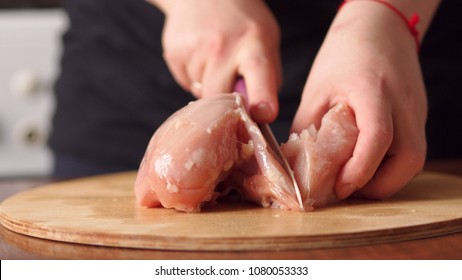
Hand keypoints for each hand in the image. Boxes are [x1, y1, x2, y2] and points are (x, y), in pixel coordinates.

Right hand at [151, 0, 281, 122]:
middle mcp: (224, 46)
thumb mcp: (266, 41)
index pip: (260, 73)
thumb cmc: (242, 23)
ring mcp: (196, 49)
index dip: (262, 98)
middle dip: (225, 101)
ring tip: (214, 61)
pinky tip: (200, 58)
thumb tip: (259, 114)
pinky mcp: (174, 53)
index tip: (263, 114)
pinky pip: (186, 84)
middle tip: (231, 81)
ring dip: (209, 87)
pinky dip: (194, 78)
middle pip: (221, 98)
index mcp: (254, 43)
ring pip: (202, 94)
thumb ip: (267, 78)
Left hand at [291, 2, 426, 199]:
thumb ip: (308, 127)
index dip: (359, 169)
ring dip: (385, 178)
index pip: (377, 137)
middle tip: (346, 188)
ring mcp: (415, 112)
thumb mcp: (317, 90)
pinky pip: (410, 150)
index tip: (339, 187)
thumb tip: (298, 164)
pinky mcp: (416, 117)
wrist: (379, 29)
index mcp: (373, 91)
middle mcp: (403, 104)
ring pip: (413, 161)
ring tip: (354, 177)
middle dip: (377, 186)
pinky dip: (390, 165)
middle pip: (408, 160)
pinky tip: (365, 162)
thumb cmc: (343, 55)